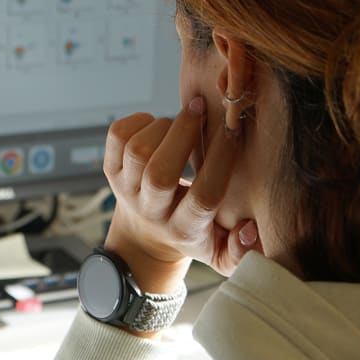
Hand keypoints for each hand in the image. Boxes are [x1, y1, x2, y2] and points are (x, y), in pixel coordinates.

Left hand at [102, 96, 261, 293]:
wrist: (145, 235)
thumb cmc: (192, 233)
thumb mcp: (219, 251)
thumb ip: (240, 250)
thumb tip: (249, 231)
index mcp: (182, 230)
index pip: (203, 198)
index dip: (220, 162)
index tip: (233, 132)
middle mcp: (151, 211)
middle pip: (160, 174)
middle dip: (182, 134)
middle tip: (201, 107)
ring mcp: (126, 189)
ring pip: (138, 152)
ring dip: (162, 127)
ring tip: (183, 120)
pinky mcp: (111, 170)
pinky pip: (117, 137)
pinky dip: (137, 121)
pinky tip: (157, 123)